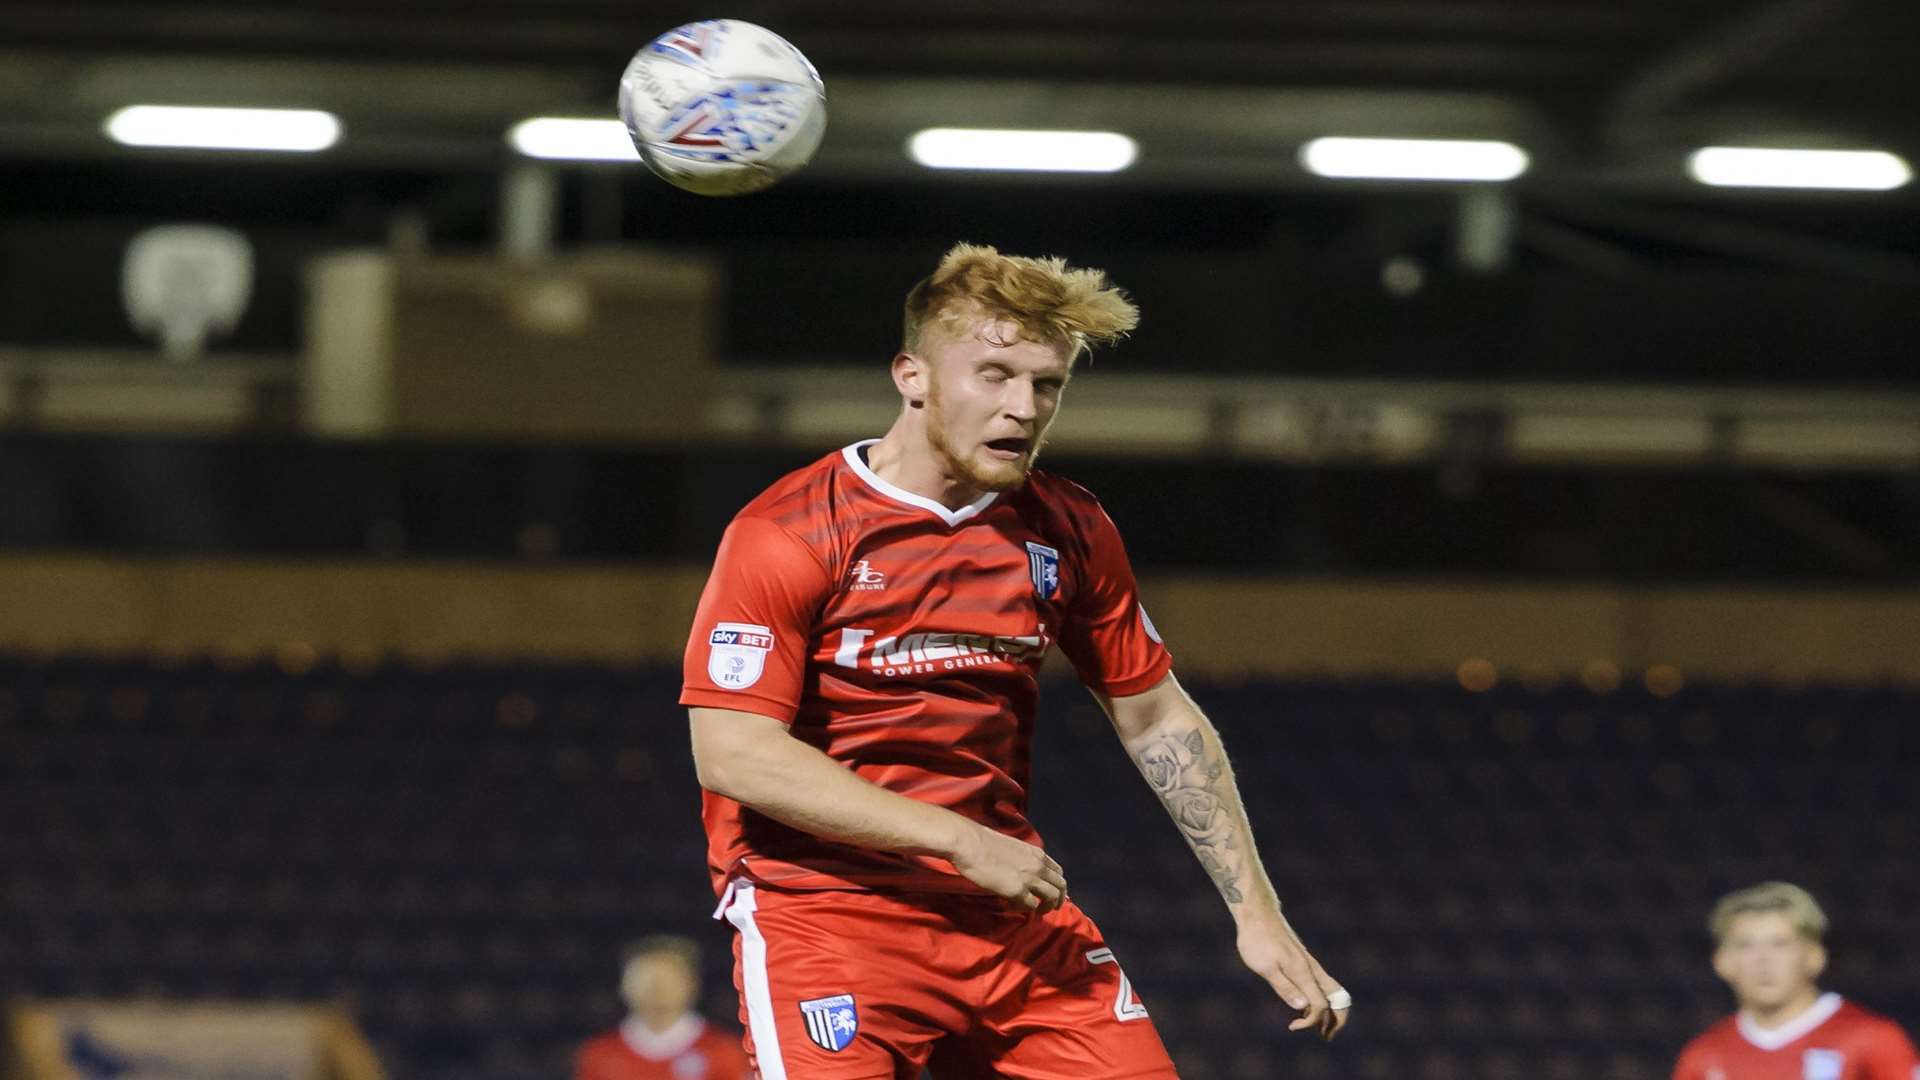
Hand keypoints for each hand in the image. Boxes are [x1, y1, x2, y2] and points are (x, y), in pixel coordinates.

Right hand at [948, 824, 1067, 912]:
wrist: (970, 844)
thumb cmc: (983, 842)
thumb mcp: (1013, 847)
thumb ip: (1022, 859)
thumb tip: (1020, 870)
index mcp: (1037, 853)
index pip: (1058, 871)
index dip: (1057, 885)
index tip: (1052, 893)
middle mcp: (1038, 865)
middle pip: (1060, 886)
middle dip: (1058, 900)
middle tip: (1049, 908)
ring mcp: (1030, 878)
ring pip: (1051, 898)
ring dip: (1045, 908)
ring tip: (1036, 912)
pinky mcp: (1017, 891)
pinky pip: (1030, 906)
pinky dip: (1024, 909)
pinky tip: (1012, 906)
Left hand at [1236, 911, 1349, 1040]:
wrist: (1257, 914)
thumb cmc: (1257, 940)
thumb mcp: (1265, 967)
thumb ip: (1284, 987)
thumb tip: (1303, 1008)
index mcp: (1303, 973)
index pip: (1320, 1005)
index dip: (1311, 1022)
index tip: (1292, 1026)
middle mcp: (1312, 970)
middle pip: (1339, 999)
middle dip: (1337, 1020)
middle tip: (1325, 1036)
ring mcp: (1310, 965)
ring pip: (1333, 992)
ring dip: (1331, 1012)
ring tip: (1320, 1028)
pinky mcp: (1304, 962)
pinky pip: (1322, 985)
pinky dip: (1323, 1000)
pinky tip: (1308, 1007)